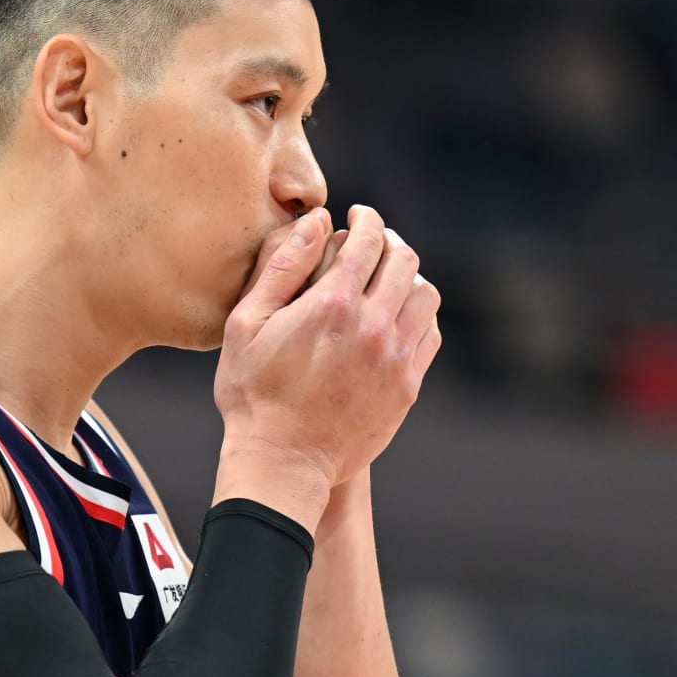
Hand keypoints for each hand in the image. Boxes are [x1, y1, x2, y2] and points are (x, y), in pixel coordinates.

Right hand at [215, 206, 441, 496]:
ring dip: (409, 278)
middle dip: (389, 241)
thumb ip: (281, 267)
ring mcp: (395, 358)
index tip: (358, 215)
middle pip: (404, 261)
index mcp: (332, 304)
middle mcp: (373, 326)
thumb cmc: (253, 393)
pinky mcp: (407, 386)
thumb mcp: (246, 325)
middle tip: (373, 242)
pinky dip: (418, 315)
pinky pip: (430, 334)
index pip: (368, 239)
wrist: (283, 461)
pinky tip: (397, 317)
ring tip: (389, 279)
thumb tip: (316, 223)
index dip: (366, 218)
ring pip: (426, 295)